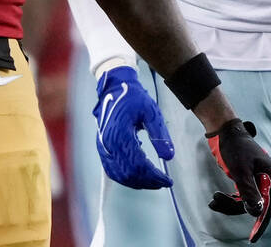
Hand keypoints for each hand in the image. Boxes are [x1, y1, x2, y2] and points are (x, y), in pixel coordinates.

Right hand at [93, 66, 174, 188]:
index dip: (155, 176)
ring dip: (137, 182)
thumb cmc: (134, 98)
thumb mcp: (151, 111)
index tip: (168, 180)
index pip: (139, 165)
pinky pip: (112, 170)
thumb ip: (160, 134)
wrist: (114, 88)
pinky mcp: (101, 148)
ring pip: (119, 175)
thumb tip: (169, 157)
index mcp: (121, 134)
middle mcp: (109, 143)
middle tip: (163, 182)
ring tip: (154, 181)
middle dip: (148, 182)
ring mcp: (103, 147)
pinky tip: (139, 175)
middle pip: (129, 173)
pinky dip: (126, 177)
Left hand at [207, 119, 270, 242]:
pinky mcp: (246, 180)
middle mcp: (266, 179)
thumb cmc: (234, 147)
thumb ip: (249, 191)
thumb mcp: (240, 170)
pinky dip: (228, 200)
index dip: (261, 223)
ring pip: (245, 202)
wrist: (224, 130)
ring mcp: (256, 180)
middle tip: (216, 201)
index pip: (269, 204)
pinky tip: (217, 200)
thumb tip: (257, 212)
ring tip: (214, 200)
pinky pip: (240, 196)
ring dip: (229, 203)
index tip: (253, 238)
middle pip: (255, 204)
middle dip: (235, 206)